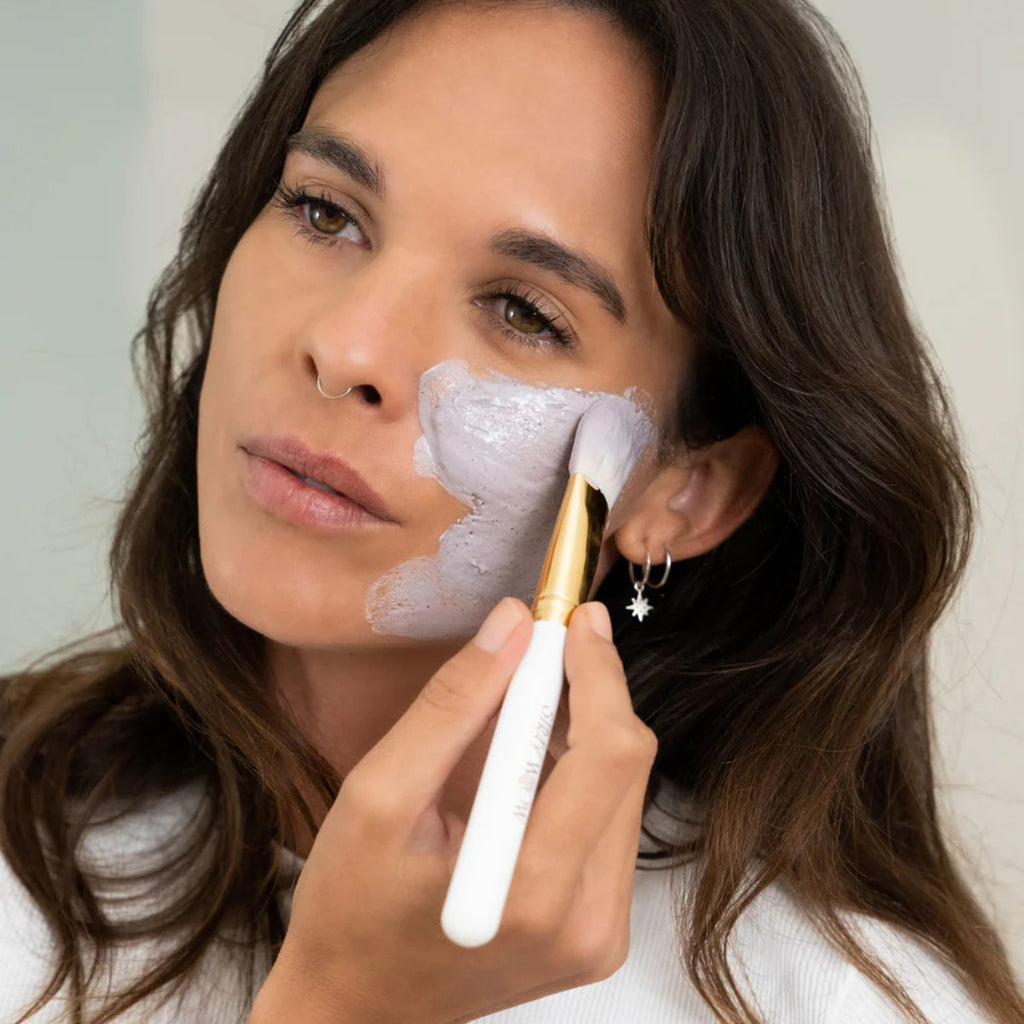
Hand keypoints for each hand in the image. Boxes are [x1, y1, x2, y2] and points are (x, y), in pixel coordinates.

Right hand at [248, 597, 658, 1023]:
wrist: (356, 1009)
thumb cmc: (349, 909)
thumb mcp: (378, 795)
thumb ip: (451, 705)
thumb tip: (513, 626)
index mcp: (531, 889)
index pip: (610, 752)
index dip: (597, 672)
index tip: (574, 619)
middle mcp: (587, 920)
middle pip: (629, 765)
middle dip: (592, 691)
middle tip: (546, 644)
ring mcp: (600, 933)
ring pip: (626, 788)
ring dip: (586, 728)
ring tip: (525, 702)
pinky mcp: (599, 933)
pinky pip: (611, 822)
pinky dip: (580, 773)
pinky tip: (531, 757)